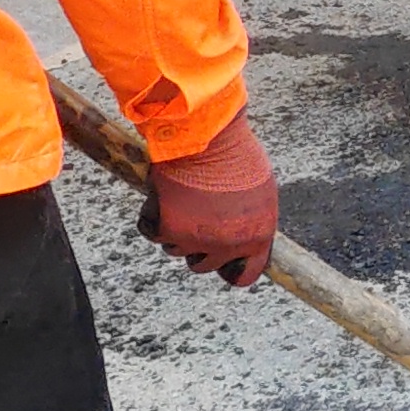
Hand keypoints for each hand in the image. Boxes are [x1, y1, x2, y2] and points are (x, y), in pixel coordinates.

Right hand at [144, 111, 276, 285]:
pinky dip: (151, 215)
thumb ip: (248, 219)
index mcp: (257, 236)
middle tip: (192, 217)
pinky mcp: (169, 230)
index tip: (218, 258)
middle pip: (202, 265)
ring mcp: (198, 240)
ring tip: (181, 194)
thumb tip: (241, 233)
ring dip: (173, 227)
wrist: (207, 135)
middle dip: (194, 246)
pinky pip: (152, 232)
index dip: (228, 269)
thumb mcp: (258, 191)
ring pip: (174, 248)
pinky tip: (161, 193)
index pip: (245, 275)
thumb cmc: (234, 154)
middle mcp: (229, 245)